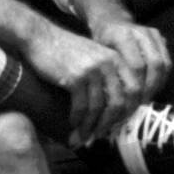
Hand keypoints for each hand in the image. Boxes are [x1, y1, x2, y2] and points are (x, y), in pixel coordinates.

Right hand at [22, 24, 139, 148]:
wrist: (39, 37)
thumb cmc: (64, 49)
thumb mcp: (92, 55)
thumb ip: (106, 73)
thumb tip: (113, 104)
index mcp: (116, 58)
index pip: (133, 90)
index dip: (128, 110)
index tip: (118, 123)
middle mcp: (108, 64)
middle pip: (119, 102)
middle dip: (110, 123)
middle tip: (101, 135)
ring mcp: (92, 70)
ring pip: (99, 107)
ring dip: (91, 126)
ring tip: (84, 137)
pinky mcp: (75, 78)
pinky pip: (81, 106)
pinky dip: (78, 119)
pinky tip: (73, 124)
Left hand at [88, 19, 170, 104]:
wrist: (110, 22)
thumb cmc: (101, 43)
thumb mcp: (98, 56)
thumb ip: (109, 73)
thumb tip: (119, 99)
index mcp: (122, 36)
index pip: (137, 66)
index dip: (137, 86)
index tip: (131, 101)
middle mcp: (140, 32)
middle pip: (155, 64)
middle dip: (150, 87)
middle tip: (142, 102)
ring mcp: (152, 33)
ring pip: (164, 64)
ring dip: (158, 84)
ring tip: (147, 98)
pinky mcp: (160, 37)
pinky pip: (167, 62)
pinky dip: (162, 78)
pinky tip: (152, 89)